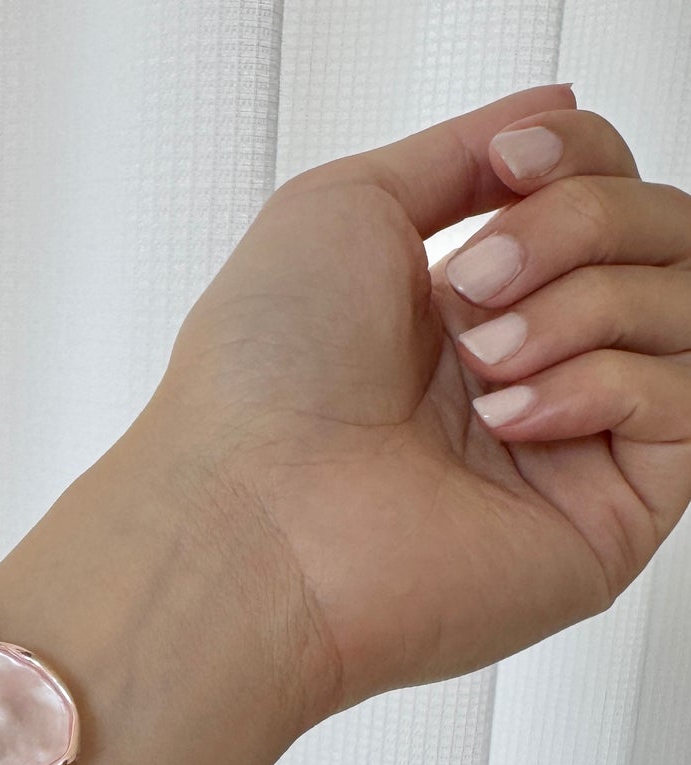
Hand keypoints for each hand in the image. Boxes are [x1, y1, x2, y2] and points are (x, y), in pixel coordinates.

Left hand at [150, 83, 690, 721]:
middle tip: (473, 281)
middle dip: (580, 224)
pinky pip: (684, 396)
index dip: (581, 160)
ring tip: (481, 358)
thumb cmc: (261, 381)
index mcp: (466, 309)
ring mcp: (569, 447)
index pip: (603, 196)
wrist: (247, 511)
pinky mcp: (607, 519)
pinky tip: (508, 418)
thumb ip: (458, 154)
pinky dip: (598, 381)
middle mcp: (524, 373)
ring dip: (580, 303)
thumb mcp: (345, 207)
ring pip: (681, 307)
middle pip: (659, 239)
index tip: (511, 165)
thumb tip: (553, 114)